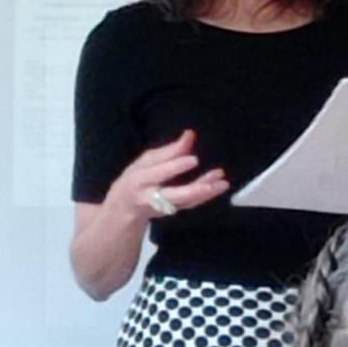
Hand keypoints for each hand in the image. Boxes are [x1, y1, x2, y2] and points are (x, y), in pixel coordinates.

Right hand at [105, 129, 228, 221]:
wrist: (124, 208)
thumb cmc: (136, 177)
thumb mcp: (146, 161)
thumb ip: (169, 151)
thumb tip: (190, 134)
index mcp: (140, 178)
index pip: (158, 172)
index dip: (175, 166)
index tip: (194, 159)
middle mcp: (151, 196)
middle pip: (173, 195)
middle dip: (194, 189)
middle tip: (216, 178)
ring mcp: (163, 207)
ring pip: (185, 202)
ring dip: (206, 193)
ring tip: (223, 182)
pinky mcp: (172, 212)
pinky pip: (190, 204)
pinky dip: (205, 196)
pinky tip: (218, 185)